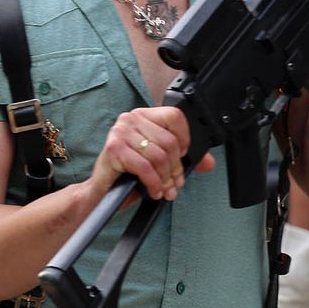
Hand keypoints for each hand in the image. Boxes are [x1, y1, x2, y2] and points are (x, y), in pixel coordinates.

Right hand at [88, 106, 212, 201]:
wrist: (101, 191)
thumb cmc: (127, 174)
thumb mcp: (158, 163)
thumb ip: (182, 159)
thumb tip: (208, 162)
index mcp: (143, 116)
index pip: (175, 116)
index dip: (185, 139)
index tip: (182, 157)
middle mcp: (130, 119)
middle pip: (169, 142)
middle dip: (176, 169)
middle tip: (175, 184)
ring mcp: (120, 132)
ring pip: (159, 156)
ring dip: (166, 179)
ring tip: (165, 189)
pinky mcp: (114, 148)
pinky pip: (145, 167)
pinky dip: (154, 183)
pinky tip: (154, 190)